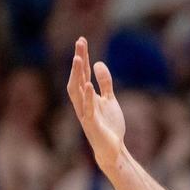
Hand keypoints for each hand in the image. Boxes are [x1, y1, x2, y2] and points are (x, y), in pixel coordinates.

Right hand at [65, 38, 126, 171]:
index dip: (82, 57)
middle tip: (79, 43)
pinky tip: (88, 85)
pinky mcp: (91, 124)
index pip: (83, 73)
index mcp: (86, 95)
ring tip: (79, 59)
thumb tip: (98, 63)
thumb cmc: (109, 125)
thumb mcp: (109, 100)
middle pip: (77, 77)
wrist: (112, 149)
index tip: (82, 40)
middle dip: (78, 61)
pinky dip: (87, 97)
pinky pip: (86, 109)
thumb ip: (104, 83)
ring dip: (77, 75)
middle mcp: (82, 102)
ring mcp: (84, 113)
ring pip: (77, 91)